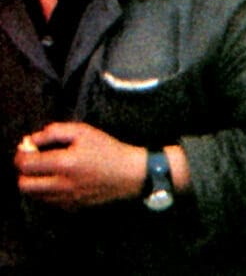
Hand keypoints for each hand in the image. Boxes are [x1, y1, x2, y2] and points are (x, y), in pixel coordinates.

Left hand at [14, 122, 145, 209]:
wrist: (130, 173)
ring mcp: (66, 199)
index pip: (25, 164)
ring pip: (34, 195)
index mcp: (64, 163)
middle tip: (34, 161)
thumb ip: (55, 131)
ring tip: (47, 170)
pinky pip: (48, 201)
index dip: (21, 154)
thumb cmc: (108, 150)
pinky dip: (47, 191)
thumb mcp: (84, 131)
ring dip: (34, 182)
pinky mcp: (72, 207)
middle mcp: (61, 184)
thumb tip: (32, 139)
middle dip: (24, 172)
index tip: (28, 149)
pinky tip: (59, 181)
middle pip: (24, 184)